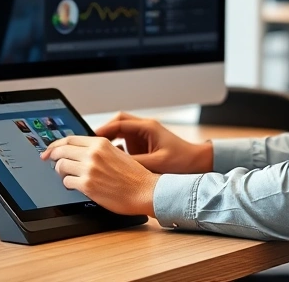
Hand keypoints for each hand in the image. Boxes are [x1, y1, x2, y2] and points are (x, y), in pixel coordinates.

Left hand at [41, 136, 158, 216]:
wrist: (145, 191)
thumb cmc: (134, 175)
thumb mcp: (116, 153)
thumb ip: (98, 150)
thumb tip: (77, 150)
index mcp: (100, 143)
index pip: (69, 139)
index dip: (56, 144)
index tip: (49, 149)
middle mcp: (93, 153)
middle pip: (61, 151)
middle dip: (52, 157)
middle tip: (49, 161)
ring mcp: (89, 169)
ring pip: (61, 166)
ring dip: (61, 172)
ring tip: (68, 176)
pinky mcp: (87, 185)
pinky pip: (67, 182)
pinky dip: (68, 184)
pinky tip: (75, 186)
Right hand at [95, 112, 212, 174]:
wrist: (197, 163)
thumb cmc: (182, 161)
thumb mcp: (157, 163)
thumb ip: (136, 163)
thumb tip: (115, 165)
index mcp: (148, 127)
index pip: (120, 123)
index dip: (103, 130)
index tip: (91, 139)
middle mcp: (144, 128)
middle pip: (117, 124)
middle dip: (103, 133)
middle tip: (91, 145)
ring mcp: (143, 136)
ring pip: (119, 133)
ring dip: (108, 142)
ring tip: (97, 154)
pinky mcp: (143, 145)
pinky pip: (124, 143)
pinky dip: (116, 150)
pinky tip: (110, 161)